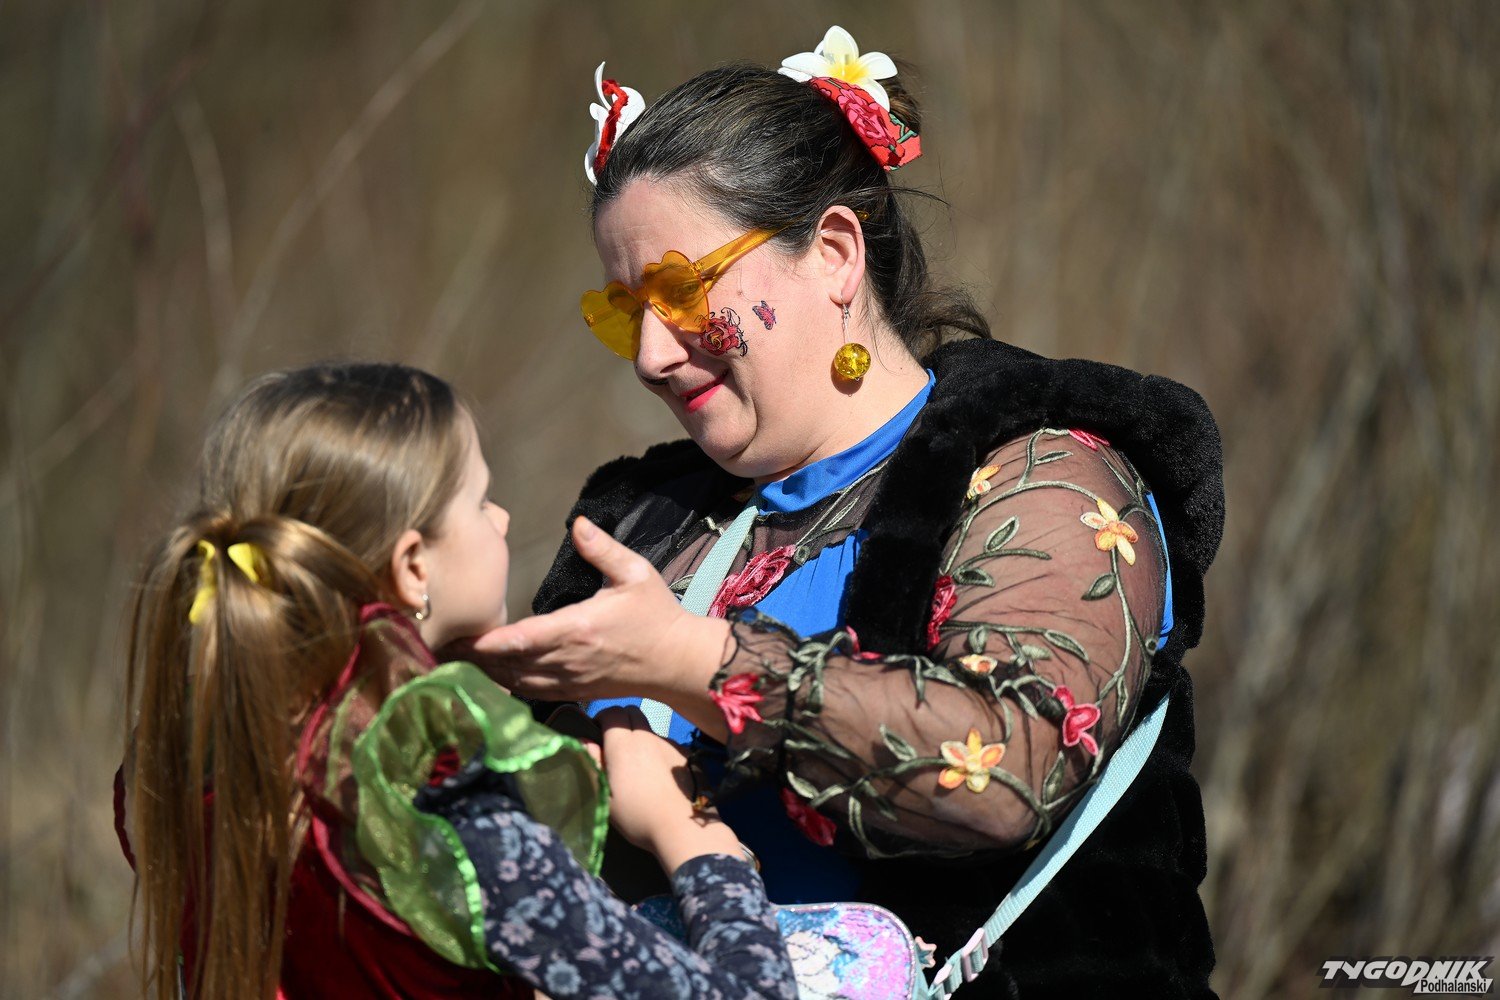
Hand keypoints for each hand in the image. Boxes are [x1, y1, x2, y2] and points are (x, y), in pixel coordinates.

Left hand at [460, 517, 730, 722]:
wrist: (679, 663)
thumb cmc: (658, 615)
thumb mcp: (636, 574)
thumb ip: (603, 549)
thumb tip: (578, 523)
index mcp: (580, 627)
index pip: (525, 637)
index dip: (491, 640)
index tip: (463, 635)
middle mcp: (570, 659)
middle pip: (510, 662)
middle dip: (475, 656)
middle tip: (443, 645)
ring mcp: (571, 680)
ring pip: (517, 681)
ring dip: (487, 672)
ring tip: (457, 660)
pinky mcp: (575, 692)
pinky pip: (532, 692)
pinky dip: (507, 685)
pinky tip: (490, 675)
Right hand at [597, 706, 739, 873]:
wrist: (683, 829)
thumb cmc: (637, 816)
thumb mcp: (606, 796)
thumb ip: (594, 764)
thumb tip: (585, 741)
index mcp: (623, 745)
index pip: (612, 712)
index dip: (602, 718)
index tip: (598, 733)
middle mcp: (648, 737)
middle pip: (633, 712)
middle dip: (621, 721)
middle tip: (616, 745)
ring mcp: (671, 744)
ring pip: (651, 729)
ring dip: (641, 738)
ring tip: (640, 766)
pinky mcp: (688, 755)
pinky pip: (668, 744)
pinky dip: (659, 751)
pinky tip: (662, 776)